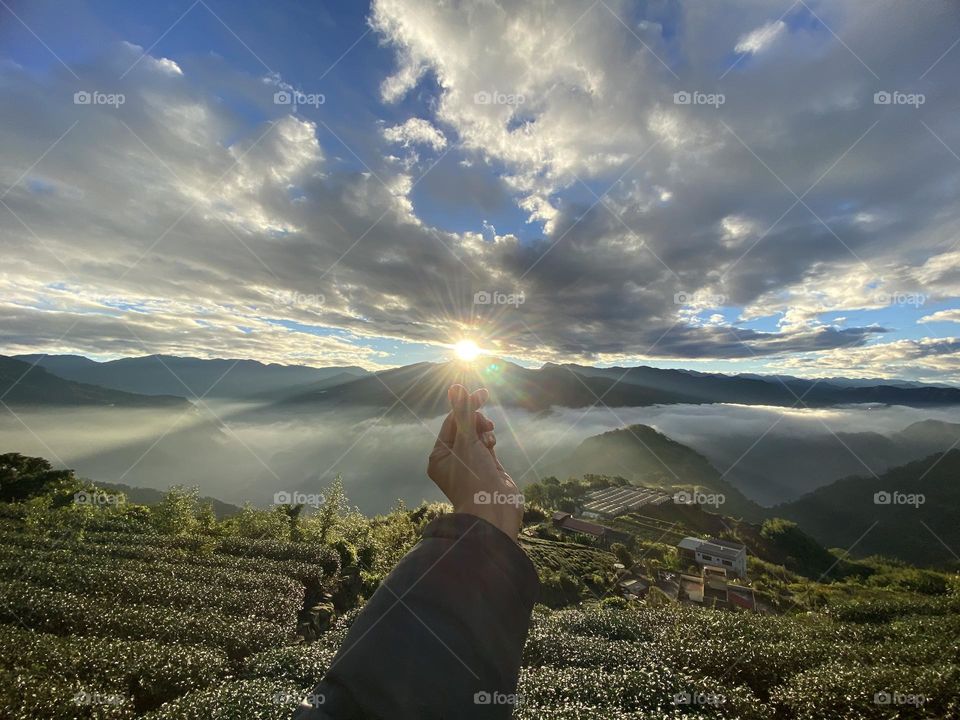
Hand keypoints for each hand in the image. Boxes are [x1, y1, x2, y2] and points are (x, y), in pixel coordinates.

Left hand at [427, 384, 522, 539]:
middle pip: (465, 428)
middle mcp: (453, 461)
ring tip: (488, 442)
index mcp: (440, 456)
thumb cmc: (474, 479)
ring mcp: (471, 466)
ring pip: (477, 437)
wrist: (494, 512)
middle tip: (486, 424)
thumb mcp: (467, 442)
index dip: (466, 407)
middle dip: (476, 422)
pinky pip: (487, 447)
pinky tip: (492, 445)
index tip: (482, 395)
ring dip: (484, 432)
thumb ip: (463, 414)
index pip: (451, 422)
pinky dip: (490, 441)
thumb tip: (457, 388)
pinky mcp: (487, 469)